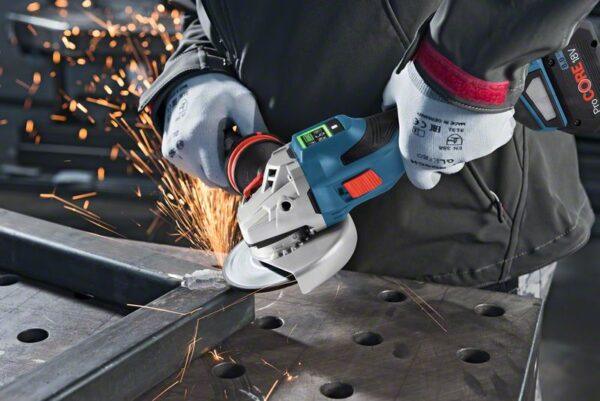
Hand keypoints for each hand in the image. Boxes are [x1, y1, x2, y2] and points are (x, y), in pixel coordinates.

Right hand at [162, 73, 266, 187]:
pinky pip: (190, 168)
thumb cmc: (219, 92)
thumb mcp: (243, 102)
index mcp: (200, 135)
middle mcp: (182, 145)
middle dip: (224, 172)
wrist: (189, 81)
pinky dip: (201, 162)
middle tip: (234, 153)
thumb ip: (255, 127)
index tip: (244, 171)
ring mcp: (172, 150)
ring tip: (220, 144)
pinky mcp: (168, 151)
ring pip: (200, 175)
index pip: (217, 176)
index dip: (233, 179)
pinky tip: (208, 145)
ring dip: (212, 167)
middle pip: (210, 179)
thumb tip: (266, 151)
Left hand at [383, 62, 514, 189]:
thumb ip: (391, 104)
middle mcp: (446, 158)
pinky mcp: (497, 137)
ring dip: (467, 133)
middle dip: (444, 149)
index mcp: (418, 153)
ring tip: (463, 107)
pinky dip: (490, 123)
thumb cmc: (425, 81)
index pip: (421, 180)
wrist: (465, 66)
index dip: (422, 171)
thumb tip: (388, 105)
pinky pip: (494, 134)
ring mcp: (474, 150)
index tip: (423, 158)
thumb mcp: (396, 89)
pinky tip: (484, 106)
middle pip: (448, 165)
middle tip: (442, 125)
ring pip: (471, 149)